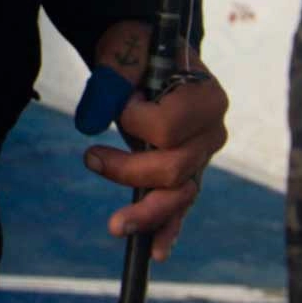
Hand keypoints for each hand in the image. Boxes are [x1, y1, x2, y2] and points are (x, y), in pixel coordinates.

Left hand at [83, 20, 229, 260]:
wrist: (144, 57)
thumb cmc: (136, 52)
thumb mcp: (124, 51)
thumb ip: (110, 80)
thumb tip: (91, 122)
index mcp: (207, 97)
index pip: (168, 127)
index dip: (135, 120)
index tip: (124, 102)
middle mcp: (211, 133)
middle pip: (174, 168)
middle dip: (128, 171)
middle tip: (89, 157)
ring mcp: (201, 159)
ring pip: (178, 195)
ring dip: (147, 213)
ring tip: (116, 227)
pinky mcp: (185, 176)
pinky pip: (178, 207)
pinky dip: (167, 229)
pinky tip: (154, 251)